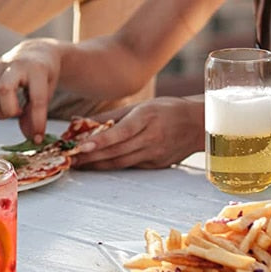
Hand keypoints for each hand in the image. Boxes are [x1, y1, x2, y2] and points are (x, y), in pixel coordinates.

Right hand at [0, 38, 62, 141]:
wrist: (37, 51)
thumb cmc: (44, 74)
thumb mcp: (48, 91)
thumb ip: (38, 114)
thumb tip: (31, 138)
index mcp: (37, 69)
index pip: (37, 99)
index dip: (37, 121)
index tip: (38, 137)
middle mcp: (16, 64)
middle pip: (3, 90)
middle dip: (10, 110)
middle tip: (19, 113)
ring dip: (0, 111)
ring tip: (13, 108)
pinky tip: (4, 104)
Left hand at [71, 97, 204, 169]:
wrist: (199, 124)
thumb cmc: (168, 109)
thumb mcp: (141, 105)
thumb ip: (112, 114)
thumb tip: (84, 121)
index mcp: (146, 118)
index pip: (120, 132)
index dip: (100, 141)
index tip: (81, 146)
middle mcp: (151, 138)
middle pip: (117, 151)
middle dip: (92, 157)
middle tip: (70, 159)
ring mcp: (155, 154)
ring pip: (122, 162)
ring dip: (98, 165)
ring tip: (79, 164)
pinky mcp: (157, 164)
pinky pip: (131, 166)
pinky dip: (113, 166)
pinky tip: (99, 165)